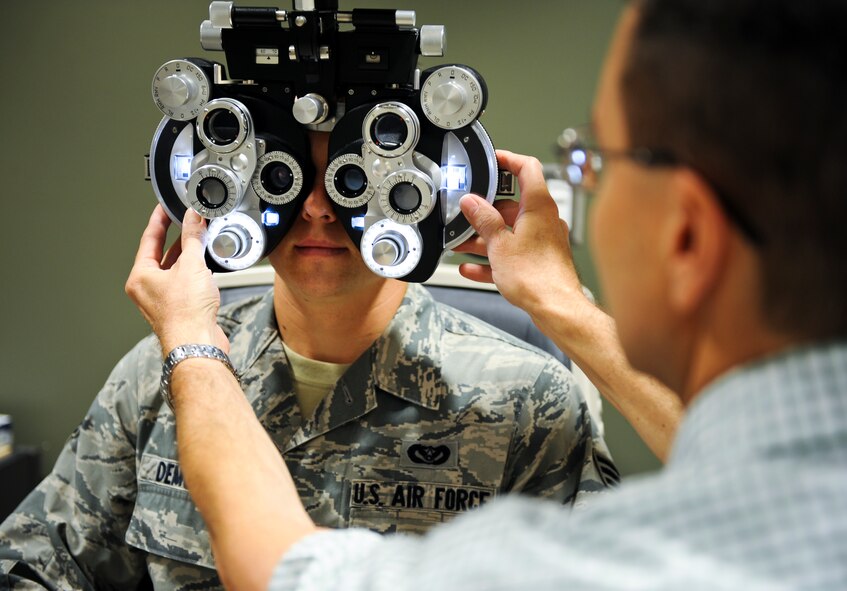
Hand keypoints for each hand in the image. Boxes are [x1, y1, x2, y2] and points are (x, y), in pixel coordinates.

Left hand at [125, 205, 227, 355]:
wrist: (197, 343)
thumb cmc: (186, 314)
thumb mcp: (192, 266)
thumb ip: (193, 238)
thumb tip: (193, 219)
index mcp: (140, 276)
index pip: (149, 239)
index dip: (159, 221)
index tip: (165, 208)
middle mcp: (147, 289)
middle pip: (161, 255)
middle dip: (178, 239)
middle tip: (188, 223)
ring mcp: (161, 300)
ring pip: (173, 270)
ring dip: (188, 258)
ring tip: (200, 244)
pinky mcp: (177, 309)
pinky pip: (183, 284)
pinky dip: (193, 274)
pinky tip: (205, 270)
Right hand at [456, 150, 590, 320]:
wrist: (556, 308)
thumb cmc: (538, 277)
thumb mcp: (499, 244)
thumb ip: (483, 220)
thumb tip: (471, 202)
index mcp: (538, 206)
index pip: (527, 168)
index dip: (508, 159)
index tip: (492, 160)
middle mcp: (544, 220)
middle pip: (511, 205)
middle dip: (484, 212)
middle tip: (464, 215)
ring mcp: (543, 241)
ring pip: (509, 232)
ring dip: (484, 238)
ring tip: (460, 244)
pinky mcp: (539, 261)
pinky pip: (512, 254)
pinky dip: (493, 258)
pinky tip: (472, 268)